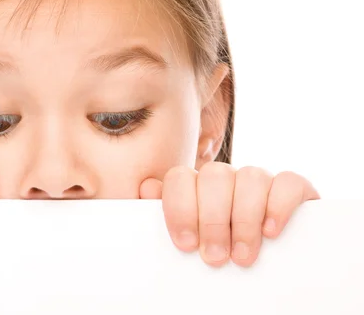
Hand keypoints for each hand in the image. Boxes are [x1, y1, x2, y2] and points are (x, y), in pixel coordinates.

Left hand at [139, 163, 319, 266]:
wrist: (270, 265)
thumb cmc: (219, 248)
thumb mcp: (190, 235)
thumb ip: (166, 213)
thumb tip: (146, 188)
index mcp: (196, 185)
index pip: (180, 177)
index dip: (180, 209)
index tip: (186, 244)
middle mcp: (226, 177)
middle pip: (214, 176)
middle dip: (212, 219)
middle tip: (215, 257)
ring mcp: (260, 180)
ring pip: (250, 176)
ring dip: (244, 220)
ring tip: (243, 255)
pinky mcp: (294, 189)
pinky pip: (288, 182)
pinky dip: (279, 205)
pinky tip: (271, 231)